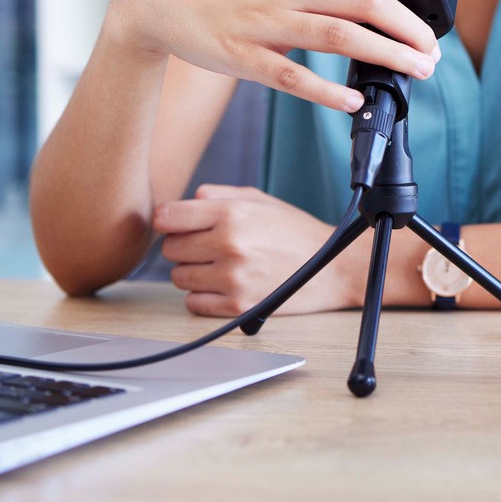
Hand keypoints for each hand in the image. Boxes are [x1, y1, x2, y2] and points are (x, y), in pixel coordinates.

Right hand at [108, 0, 449, 111]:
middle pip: (364, 1)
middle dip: (409, 26)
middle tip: (433, 50)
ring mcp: (265, 23)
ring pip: (339, 37)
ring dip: (386, 55)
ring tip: (418, 71)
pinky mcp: (243, 57)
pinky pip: (291, 77)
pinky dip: (326, 91)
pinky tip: (353, 101)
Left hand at [155, 184, 363, 316]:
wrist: (333, 268)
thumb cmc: (294, 231)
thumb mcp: (259, 199)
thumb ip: (217, 195)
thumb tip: (182, 203)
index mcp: (231, 212)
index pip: (167, 217)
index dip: (168, 221)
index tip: (175, 225)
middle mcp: (228, 244)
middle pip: (170, 249)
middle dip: (184, 246)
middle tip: (206, 246)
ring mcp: (232, 278)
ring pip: (178, 277)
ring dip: (192, 272)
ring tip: (218, 265)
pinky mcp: (238, 307)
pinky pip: (194, 303)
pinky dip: (203, 296)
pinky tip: (223, 285)